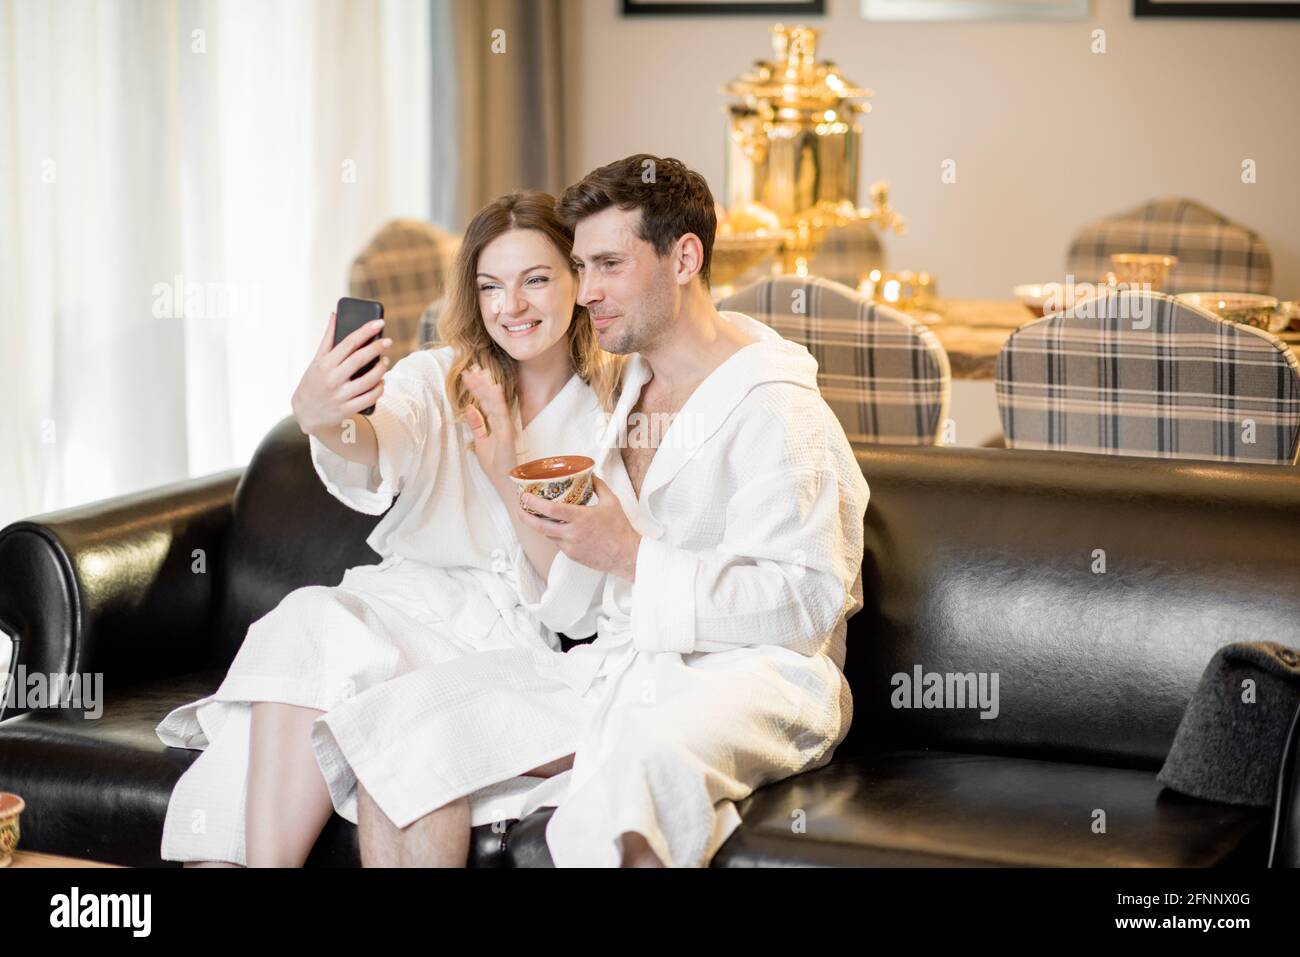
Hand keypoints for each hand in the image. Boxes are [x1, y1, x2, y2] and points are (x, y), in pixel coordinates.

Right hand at [292, 311, 392, 435]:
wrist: (305, 412)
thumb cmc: (314, 381)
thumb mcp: (317, 360)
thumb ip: (328, 338)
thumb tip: (334, 315)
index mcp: (325, 364)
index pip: (349, 343)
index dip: (366, 331)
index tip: (380, 322)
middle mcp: (332, 379)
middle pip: (360, 359)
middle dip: (377, 348)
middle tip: (388, 341)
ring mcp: (340, 395)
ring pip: (368, 380)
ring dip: (381, 369)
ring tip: (386, 361)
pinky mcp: (347, 409)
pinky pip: (370, 398)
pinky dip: (379, 389)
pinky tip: (382, 381)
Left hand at [461, 363, 515, 482]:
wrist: (506, 484)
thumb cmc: (497, 466)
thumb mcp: (481, 443)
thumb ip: (477, 425)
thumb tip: (469, 407)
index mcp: (495, 423)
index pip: (485, 401)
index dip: (476, 388)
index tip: (467, 375)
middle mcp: (501, 422)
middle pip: (489, 398)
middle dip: (480, 383)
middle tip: (471, 367)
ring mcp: (505, 426)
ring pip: (495, 402)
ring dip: (486, 387)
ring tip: (478, 373)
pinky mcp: (507, 434)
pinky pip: (502, 414)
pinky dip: (498, 400)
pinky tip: (493, 388)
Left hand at [516, 475, 640, 580]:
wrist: (627, 555)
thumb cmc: (620, 530)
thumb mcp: (611, 502)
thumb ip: (599, 486)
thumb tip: (590, 475)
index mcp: (581, 518)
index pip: (550, 511)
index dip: (534, 503)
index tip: (525, 496)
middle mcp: (572, 534)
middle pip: (539, 526)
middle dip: (525, 516)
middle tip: (520, 507)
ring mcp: (570, 547)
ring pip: (547, 535)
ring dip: (538, 525)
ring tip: (533, 514)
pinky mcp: (571, 556)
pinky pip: (556, 543)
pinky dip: (553, 534)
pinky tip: (553, 526)